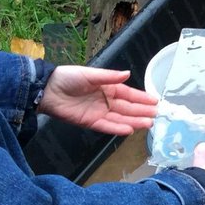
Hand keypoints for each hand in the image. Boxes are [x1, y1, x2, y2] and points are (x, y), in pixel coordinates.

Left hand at [38, 66, 158, 134]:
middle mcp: (106, 101)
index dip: (141, 98)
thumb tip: (128, 74)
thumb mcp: (90, 74)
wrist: (48, 90)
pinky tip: (129, 130)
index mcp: (107, 88)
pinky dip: (117, 129)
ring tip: (148, 124)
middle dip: (141, 112)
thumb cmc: (68, 78)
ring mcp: (99, 113)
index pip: (128, 94)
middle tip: (156, 116)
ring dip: (134, 121)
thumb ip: (109, 76)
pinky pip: (107, 126)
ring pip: (120, 119)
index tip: (155, 101)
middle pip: (127, 108)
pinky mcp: (90, 122)